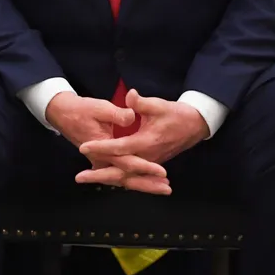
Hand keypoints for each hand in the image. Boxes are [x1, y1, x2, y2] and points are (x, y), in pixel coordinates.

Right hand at [45, 91, 170, 194]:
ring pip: (123, 179)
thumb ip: (116, 114)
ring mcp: (101, 162)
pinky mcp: (103, 160)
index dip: (144, 167)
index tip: (162, 172)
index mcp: (102, 147)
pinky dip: (134, 179)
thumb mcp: (98, 107)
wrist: (62, 113)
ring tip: (164, 188)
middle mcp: (101, 159)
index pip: (126, 161)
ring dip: (143, 184)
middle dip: (147, 184)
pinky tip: (148, 182)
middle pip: (126, 177)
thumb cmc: (81, 109)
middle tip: (167, 188)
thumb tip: (131, 116)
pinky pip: (119, 175)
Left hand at [76, 89, 208, 189]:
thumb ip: (141, 103)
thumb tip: (130, 95)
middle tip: (79, 177)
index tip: (83, 146)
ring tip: (85, 178)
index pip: (119, 147)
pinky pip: (132, 176)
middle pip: (121, 171)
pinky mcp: (151, 164)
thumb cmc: (176, 114)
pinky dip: (118, 178)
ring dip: (106, 178)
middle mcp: (148, 157)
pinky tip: (103, 178)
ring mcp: (150, 163)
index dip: (101, 147)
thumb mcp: (159, 105)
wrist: (195, 125)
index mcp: (147, 142)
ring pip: (126, 177)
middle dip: (99, 175)